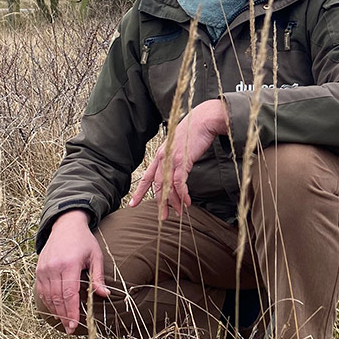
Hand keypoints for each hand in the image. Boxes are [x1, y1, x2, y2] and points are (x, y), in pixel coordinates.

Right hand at [35, 209, 109, 333]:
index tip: (75, 325)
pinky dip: (47, 302)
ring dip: (55, 311)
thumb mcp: (96, 256)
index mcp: (70, 264)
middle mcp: (54, 267)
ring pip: (48, 297)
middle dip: (64, 316)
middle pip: (57, 298)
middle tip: (71, 329)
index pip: (69, 294)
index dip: (71, 311)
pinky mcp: (38, 270)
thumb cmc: (84, 241)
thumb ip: (98, 277)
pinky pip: (41, 290)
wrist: (65, 225)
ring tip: (64, 322)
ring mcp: (44, 269)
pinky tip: (55, 310)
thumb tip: (105, 295)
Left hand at [130, 99, 227, 218]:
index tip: (133, 203)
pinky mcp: (182, 161)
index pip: (147, 176)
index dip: (140, 191)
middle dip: (160, 202)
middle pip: (156, 185)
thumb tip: (178, 168)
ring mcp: (171, 159)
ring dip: (173, 202)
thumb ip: (176, 156)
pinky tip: (187, 202)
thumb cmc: (195, 131)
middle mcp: (163, 157)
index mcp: (161, 154)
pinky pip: (179, 183)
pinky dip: (183, 194)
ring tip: (178, 213)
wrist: (204, 120)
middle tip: (162, 217)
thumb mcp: (180, 145)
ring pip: (167, 186)